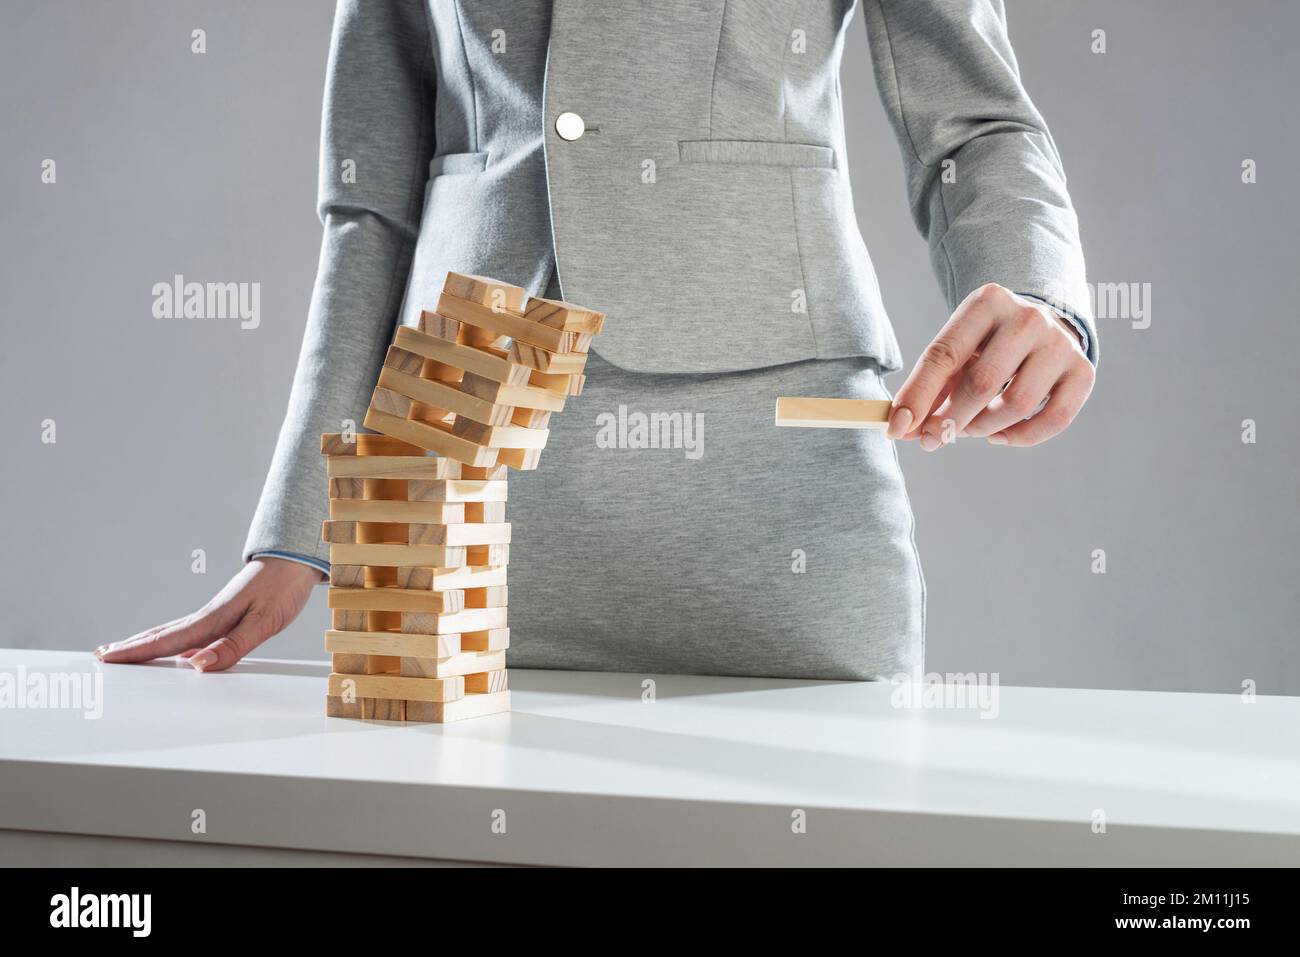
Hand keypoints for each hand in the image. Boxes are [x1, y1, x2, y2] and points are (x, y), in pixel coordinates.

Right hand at [96, 557, 322, 671]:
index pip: (168, 640)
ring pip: (174, 631)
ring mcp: (217, 613)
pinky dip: (174, 640)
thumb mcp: (265, 621)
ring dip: (148, 642)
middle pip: (163, 634)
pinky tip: (176, 650)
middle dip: (132, 647)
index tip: (108, 659)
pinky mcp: (228, 613)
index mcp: (214, 619)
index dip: (137, 652)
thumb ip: (233, 645)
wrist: (297, 559)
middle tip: (101, 656)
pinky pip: (192, 631)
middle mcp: (210, 615)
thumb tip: (197, 666)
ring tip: (124, 649)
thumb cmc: (284, 588)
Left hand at [886, 283, 1094, 447]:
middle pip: (981, 383)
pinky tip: (1000, 435)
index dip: (918, 396)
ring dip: (984, 428)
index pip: (944, 355)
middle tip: (934, 438)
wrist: (1043, 324)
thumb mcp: (956, 348)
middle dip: (950, 420)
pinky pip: (1053, 420)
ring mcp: (1060, 343)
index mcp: (987, 302)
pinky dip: (1021, 437)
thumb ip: (930, 385)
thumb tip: (903, 428)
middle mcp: (1028, 317)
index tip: (898, 428)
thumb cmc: (986, 343)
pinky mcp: (1083, 371)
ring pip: (1016, 405)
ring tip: (972, 428)